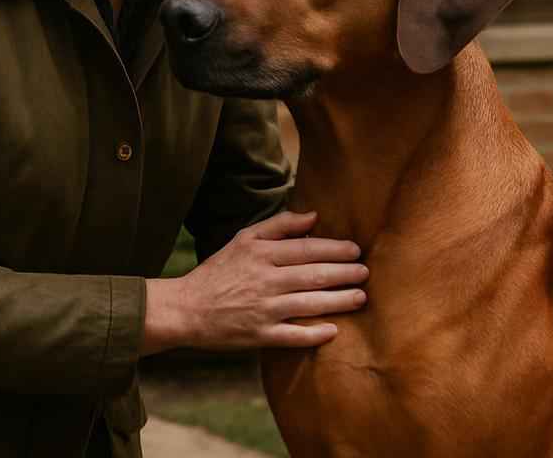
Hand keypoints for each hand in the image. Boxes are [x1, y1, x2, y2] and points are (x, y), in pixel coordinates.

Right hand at [142, 210, 366, 354]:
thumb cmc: (218, 271)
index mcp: (260, 254)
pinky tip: (333, 331)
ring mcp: (262, 309)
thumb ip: (278, 226)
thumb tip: (313, 217)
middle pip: (313, 276)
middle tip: (365, 273)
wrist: (186, 308)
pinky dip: (314, 334)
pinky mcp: (258, 335)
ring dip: (339, 301)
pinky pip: (292, 336)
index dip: (334, 249)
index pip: (305, 249)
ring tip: (360, 297)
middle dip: (344, 273)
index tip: (355, 251)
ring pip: (309, 304)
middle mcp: (263, 280)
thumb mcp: (243, 239)